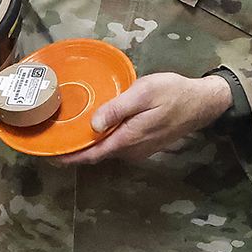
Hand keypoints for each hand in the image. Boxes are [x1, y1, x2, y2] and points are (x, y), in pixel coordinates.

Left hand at [55, 72, 232, 167]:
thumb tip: (93, 125)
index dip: (70, 158)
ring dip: (90, 144)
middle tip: (54, 139)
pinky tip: (96, 127)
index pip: (92, 155)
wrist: (203, 102)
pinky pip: (118, 145)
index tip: (49, 156)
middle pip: (97, 154)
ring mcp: (140, 149)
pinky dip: (104, 139)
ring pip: (108, 149)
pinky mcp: (145, 144)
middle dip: (76, 150)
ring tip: (69, 132)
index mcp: (128, 139)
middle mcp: (131, 150)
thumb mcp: (143, 93)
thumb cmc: (173, 93)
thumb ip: (117, 109)